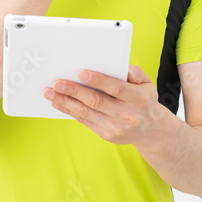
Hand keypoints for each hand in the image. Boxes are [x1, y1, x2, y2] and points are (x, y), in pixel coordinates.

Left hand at [43, 65, 169, 145]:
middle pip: (96, 101)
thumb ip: (136, 73)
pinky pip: (84, 121)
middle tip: (57, 83)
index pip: (116, 88)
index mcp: (138, 98)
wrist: (152, 131)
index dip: (98, 80)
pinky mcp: (106, 134)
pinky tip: (58, 103)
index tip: (80, 72)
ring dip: (65, 102)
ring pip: (86, 112)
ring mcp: (115, 127)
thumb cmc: (144, 100)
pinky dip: (69, 111)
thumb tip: (123, 67)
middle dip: (74, 91)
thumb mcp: (147, 84)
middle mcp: (126, 114)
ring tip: (50, 93)